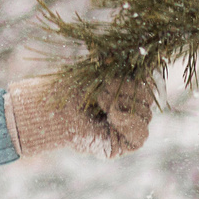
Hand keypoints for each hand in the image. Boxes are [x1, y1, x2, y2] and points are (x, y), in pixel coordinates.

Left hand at [5, 71, 151, 158]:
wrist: (50, 109)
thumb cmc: (68, 89)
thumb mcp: (98, 72)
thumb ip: (120, 65)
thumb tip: (140, 52)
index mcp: (123, 92)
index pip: (147, 84)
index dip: (138, 78)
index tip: (118, 72)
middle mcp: (126, 111)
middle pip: (148, 100)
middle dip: (129, 90)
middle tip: (103, 89)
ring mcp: (124, 129)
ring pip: (145, 115)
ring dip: (125, 103)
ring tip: (101, 100)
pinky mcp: (120, 146)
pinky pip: (140, 136)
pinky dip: (129, 122)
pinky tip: (113, 114)